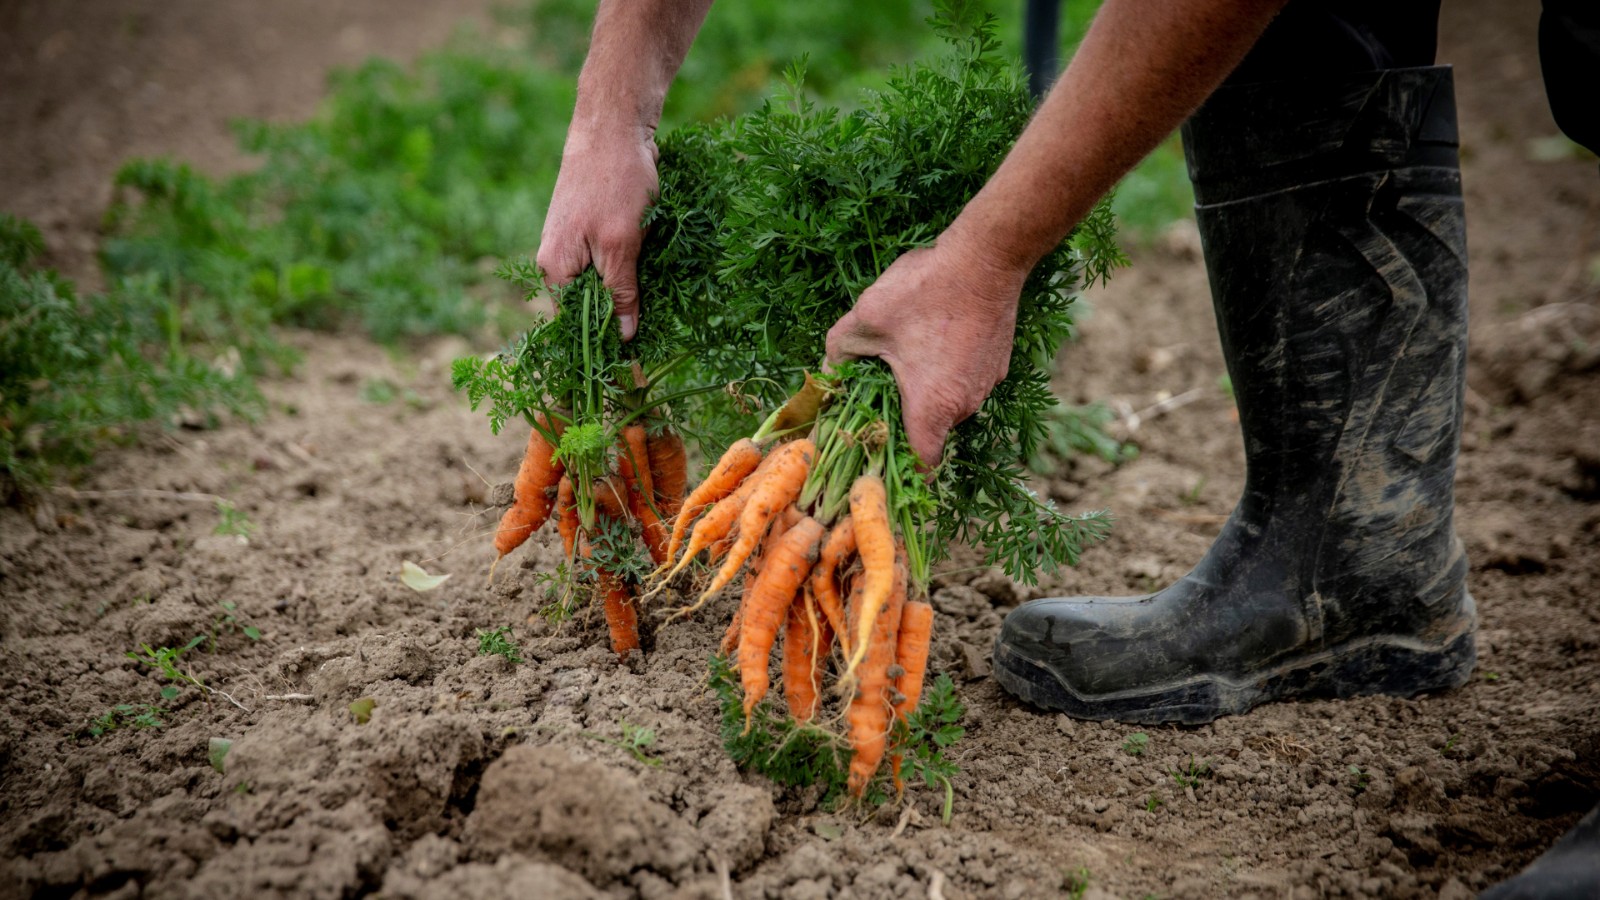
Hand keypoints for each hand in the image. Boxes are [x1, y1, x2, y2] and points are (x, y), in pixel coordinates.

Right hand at [536, 123, 658, 339]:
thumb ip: (620, 292)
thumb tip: (622, 338)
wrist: (614, 125)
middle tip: (650, 342)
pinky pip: (609, 265)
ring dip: (626, 297)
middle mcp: (557, 261)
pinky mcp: (593, 231)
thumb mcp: (621, 244)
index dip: (599, 347)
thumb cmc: (614, 182)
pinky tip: (653, 279)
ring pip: (600, 286)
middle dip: (614, 323)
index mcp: (555, 269)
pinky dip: (630, 273)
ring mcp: (574, 245)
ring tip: (657, 315)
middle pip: (585, 309)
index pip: (571, 327)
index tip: (628, 369)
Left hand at [825, 238, 1025, 465]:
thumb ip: (838, 354)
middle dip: (901, 419)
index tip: (875, 452)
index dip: (897, 468)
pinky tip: (931, 339)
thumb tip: (826, 375)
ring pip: (948, 406)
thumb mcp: (865, 320)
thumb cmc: (925, 291)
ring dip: (925, 393)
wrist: (987, 256)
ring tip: (903, 359)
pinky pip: (965, 382)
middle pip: (930, 433)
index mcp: (932, 407)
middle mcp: (965, 406)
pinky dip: (947, 373)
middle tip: (874, 391)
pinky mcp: (997, 365)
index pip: (921, 466)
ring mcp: (986, 385)